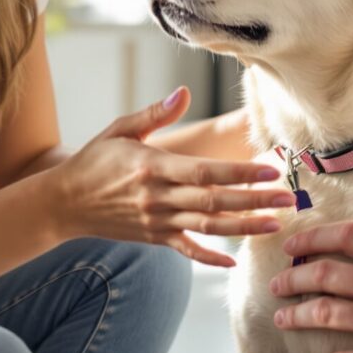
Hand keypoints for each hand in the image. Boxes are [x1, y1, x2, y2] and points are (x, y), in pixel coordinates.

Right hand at [47, 87, 295, 266]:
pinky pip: (187, 250)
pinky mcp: (155, 238)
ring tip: (276, 224)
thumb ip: (156, 113)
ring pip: (208, 227)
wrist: (64, 202)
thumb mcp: (121, 129)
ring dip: (244, 227)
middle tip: (288, 198)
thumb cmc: (95, 160)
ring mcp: (158, 221)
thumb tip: (183, 92)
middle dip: (254, 200)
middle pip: (214, 201)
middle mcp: (158, 197)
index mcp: (154, 167)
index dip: (239, 172)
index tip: (269, 169)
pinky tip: (234, 260)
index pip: (204, 172)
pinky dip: (210, 257)